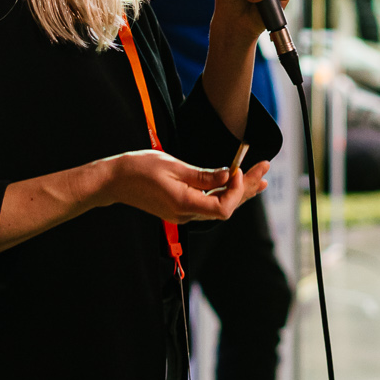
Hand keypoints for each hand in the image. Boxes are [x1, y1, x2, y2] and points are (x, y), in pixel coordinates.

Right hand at [94, 150, 268, 224]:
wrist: (114, 180)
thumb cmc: (139, 169)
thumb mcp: (173, 166)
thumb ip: (203, 175)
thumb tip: (228, 176)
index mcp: (184, 204)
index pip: (223, 208)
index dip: (237, 191)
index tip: (238, 170)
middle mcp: (185, 214)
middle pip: (226, 207)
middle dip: (247, 188)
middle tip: (265, 169)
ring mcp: (183, 213)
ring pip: (219, 205)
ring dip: (239, 190)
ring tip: (260, 178)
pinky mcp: (180, 207)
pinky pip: (208, 203)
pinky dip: (224, 192)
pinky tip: (234, 182)